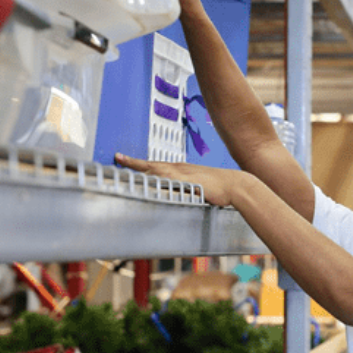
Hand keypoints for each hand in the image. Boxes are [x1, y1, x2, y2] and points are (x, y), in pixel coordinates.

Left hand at [115, 153, 244, 206]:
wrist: (234, 185)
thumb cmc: (219, 187)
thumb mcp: (198, 186)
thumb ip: (185, 188)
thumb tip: (174, 194)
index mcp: (180, 169)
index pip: (153, 164)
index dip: (137, 162)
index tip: (121, 158)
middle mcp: (179, 169)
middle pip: (151, 165)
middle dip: (133, 162)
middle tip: (118, 158)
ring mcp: (183, 175)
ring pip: (157, 170)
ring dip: (141, 168)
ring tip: (124, 166)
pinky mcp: (188, 182)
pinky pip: (167, 181)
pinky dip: (155, 179)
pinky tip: (145, 182)